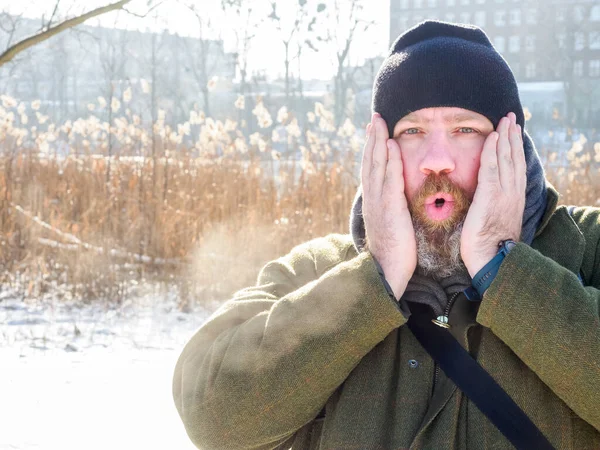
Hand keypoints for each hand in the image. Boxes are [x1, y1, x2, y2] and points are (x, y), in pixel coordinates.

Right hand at [361, 113, 416, 297]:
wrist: (386, 270)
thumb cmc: (394, 250)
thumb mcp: (393, 224)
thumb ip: (395, 208)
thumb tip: (400, 199)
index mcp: (374, 200)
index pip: (372, 168)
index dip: (372, 148)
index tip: (374, 131)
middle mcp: (373, 197)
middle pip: (370, 161)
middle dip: (372, 138)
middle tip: (374, 117)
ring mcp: (378, 201)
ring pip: (376, 165)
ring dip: (377, 142)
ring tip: (379, 122)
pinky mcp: (389, 208)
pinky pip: (389, 179)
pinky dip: (389, 160)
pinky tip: (391, 145)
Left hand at [460, 112, 525, 277]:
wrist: (492, 259)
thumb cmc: (488, 245)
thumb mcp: (494, 220)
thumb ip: (492, 205)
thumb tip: (484, 199)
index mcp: (513, 197)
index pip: (514, 166)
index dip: (514, 148)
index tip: (513, 132)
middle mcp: (512, 191)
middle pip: (514, 158)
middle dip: (512, 136)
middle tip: (511, 117)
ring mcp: (503, 192)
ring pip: (506, 158)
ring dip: (505, 137)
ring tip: (505, 120)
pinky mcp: (490, 195)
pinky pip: (491, 167)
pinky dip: (493, 150)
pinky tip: (492, 136)